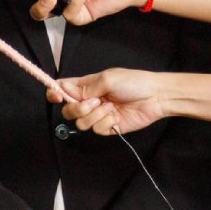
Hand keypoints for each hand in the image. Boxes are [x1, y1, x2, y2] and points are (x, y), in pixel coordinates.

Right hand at [46, 70, 166, 135]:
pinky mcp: (108, 127)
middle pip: (68, 110)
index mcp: (86, 85)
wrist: (155, 97)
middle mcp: (89, 100)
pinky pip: (97, 130)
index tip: (56, 96)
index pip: (63, 89)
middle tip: (93, 102)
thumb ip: (86, 88)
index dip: (55, 93)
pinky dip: (106, 122)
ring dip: (95, 115)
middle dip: (77, 108)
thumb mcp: (107, 79)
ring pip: (81, 123)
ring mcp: (98, 115)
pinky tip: (116, 116)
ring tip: (110, 107)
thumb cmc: (133, 82)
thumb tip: (67, 91)